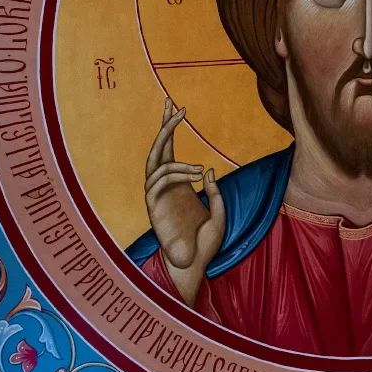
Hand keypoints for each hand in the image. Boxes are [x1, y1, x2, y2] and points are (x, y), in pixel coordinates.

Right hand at [144, 98, 224, 304]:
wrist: (193, 265)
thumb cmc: (206, 244)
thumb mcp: (219, 214)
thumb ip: (215, 193)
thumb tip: (207, 170)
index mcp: (178, 183)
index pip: (170, 149)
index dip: (171, 127)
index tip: (179, 107)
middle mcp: (165, 186)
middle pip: (158, 148)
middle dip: (165, 126)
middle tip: (174, 105)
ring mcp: (157, 195)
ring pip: (156, 163)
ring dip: (175, 157)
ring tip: (200, 169)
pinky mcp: (152, 205)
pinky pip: (158, 181)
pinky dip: (176, 173)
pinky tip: (197, 176)